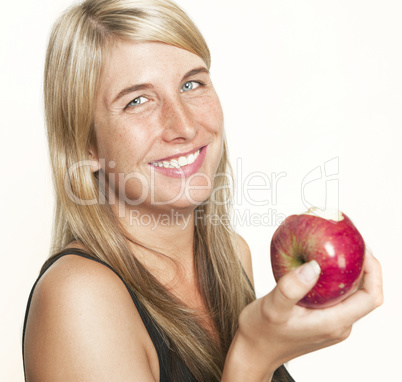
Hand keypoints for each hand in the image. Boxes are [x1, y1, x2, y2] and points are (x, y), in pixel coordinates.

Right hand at [234, 248, 382, 377]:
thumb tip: (313, 266)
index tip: (362, 248)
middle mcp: (338, 325)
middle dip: (363, 266)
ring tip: (336, 249)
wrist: (254, 351)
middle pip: (365, 294)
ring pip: (352, 294)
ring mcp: (332, 323)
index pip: (370, 297)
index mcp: (332, 323)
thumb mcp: (272, 307)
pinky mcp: (323, 319)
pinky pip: (338, 296)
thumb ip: (292, 288)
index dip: (373, 271)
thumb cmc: (260, 332)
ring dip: (350, 272)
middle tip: (348, 242)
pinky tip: (320, 265)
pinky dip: (336, 279)